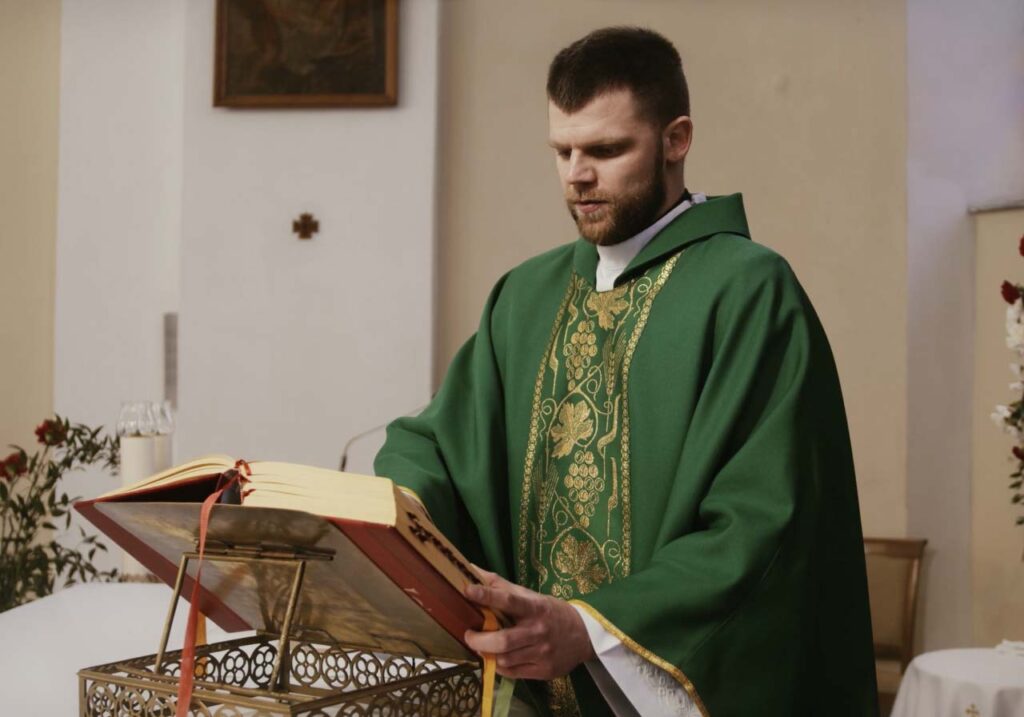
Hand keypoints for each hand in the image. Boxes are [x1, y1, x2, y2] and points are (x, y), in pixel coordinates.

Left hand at [463, 568, 595, 679]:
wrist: (584, 636)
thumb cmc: (551, 613)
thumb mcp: (531, 596)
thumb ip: (502, 586)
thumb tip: (472, 570)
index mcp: (536, 608)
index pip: (509, 600)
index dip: (488, 595)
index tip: (468, 590)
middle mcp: (539, 631)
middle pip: (504, 640)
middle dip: (480, 639)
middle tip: (468, 635)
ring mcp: (542, 653)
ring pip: (506, 659)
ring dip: (487, 653)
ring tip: (481, 646)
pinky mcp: (544, 671)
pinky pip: (513, 672)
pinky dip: (499, 666)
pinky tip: (496, 658)